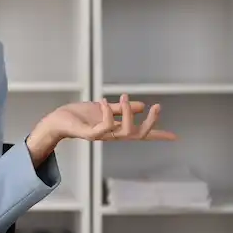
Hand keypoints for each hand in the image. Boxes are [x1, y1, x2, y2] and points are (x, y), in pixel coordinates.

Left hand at [26, 94, 177, 165]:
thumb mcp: (104, 109)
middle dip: (151, 123)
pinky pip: (104, 127)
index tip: (175, 136)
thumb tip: (141, 106)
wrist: (57, 120)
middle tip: (157, 106)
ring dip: (127, 113)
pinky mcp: (89, 134)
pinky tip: (104, 102)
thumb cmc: (79, 116)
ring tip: (122, 96)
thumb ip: (121, 110)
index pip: (141, 134)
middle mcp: (111, 135)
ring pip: (124, 132)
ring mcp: (101, 136)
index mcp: (116, 130)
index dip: (157, 135)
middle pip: (138, 135)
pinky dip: (107, 114)